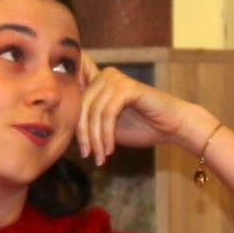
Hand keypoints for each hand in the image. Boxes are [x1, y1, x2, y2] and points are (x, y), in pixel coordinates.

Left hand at [76, 66, 213, 168]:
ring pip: (93, 112)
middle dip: (83, 135)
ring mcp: (115, 79)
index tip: (74, 144)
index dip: (67, 113)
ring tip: (101, 157)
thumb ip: (87, 122)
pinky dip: (106, 134)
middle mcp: (104, 76)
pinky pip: (108, 113)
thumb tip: (61, 130)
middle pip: (80, 107)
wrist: (171, 126)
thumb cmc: (140, 126)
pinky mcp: (127, 87)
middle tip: (88, 155)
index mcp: (96, 81)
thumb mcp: (105, 126)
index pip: (72, 94)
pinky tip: (111, 149)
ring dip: (95, 139)